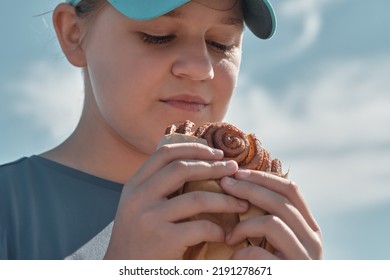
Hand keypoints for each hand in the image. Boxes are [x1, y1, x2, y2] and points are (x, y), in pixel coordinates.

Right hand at [104, 143, 248, 258]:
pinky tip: (224, 234)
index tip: (215, 152)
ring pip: (198, 198)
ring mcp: (150, 218)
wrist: (123, 273)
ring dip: (226, 200)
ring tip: (241, 203)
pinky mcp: (163, 240)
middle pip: (182, 169)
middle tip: (234, 169)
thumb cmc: (138, 239)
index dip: (193, 148)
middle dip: (214, 166)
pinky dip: (218, 230)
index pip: (164, 153)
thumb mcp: (138, 206)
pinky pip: (201, 227)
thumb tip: (196, 165)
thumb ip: (157, 187)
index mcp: (134, 185)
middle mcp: (139, 197)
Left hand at [220, 169, 321, 259]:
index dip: (263, 177)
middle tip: (224, 184)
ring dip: (244, 225)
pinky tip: (234, 260)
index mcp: (307, 227)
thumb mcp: (272, 240)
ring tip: (228, 235)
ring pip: (273, 223)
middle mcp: (312, 240)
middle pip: (281, 201)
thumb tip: (242, 185)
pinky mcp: (290, 273)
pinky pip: (261, 255)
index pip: (291, 191)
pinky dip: (242, 253)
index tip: (238, 172)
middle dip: (249, 188)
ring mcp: (305, 259)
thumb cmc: (269, 268)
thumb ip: (268, 217)